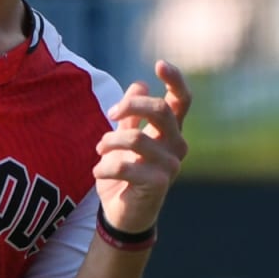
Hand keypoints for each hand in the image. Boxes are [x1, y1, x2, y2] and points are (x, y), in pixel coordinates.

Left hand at [93, 60, 190, 232]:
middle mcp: (176, 145)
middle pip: (161, 110)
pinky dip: (104, 166)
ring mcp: (171, 165)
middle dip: (131, 105)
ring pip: (137, 138)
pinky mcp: (159, 184)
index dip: (175, 80)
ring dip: (109, 141)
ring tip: (99, 150)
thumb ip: (131, 115)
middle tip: (111, 113)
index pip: (181, 100)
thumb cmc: (124, 174)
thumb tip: (139, 84)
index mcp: (169, 131)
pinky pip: (125, 165)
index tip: (160, 63)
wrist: (122, 214)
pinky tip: (98, 173)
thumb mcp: (123, 140)